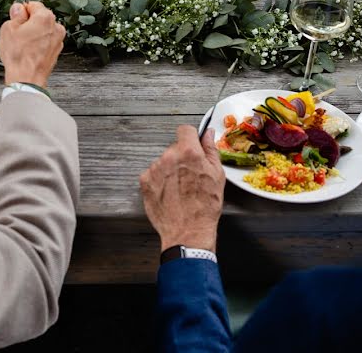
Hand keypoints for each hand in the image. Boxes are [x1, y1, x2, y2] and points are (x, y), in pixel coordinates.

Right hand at [0, 2, 65, 87]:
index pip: (34, 4)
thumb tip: (18, 9)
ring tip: (22, 43)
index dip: (22, 10)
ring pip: (44, 30)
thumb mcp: (9, 28)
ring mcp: (58, 40)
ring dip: (35, 33)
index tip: (16, 16)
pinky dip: (39, 43)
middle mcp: (56, 27)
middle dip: (29, 22)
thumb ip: (15, 15)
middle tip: (17, 32)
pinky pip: (46, 41)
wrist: (26, 79)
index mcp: (45, 17)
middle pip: (41, 17)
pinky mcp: (56, 51)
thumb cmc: (19, 56)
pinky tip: (29, 50)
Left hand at [140, 126, 224, 251]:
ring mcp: (155, 169)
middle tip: (191, 174)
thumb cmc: (204, 207)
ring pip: (164, 161)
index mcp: (188, 152)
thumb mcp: (217, 175)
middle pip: (175, 147)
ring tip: (181, 187)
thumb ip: (211, 150)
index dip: (191, 137)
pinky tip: (171, 192)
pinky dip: (160, 180)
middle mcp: (169, 157)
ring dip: (171, 169)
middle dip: (182, 157)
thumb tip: (208, 134)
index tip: (193, 144)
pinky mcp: (145, 181)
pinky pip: (153, 173)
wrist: (188, 231)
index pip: (185, 130)